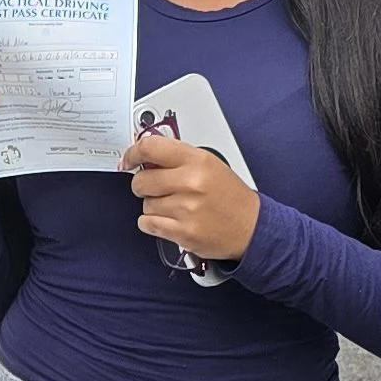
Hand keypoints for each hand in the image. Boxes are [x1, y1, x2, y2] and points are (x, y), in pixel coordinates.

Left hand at [121, 129, 259, 262]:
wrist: (252, 228)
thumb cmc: (230, 197)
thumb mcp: (209, 165)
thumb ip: (177, 158)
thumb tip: (145, 155)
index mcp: (198, 160)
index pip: (151, 148)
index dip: (132, 153)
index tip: (128, 160)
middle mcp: (191, 182)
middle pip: (141, 180)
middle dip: (143, 185)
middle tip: (156, 188)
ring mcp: (186, 209)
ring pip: (145, 204)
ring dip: (153, 206)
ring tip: (175, 207)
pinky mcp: (183, 232)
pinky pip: (147, 224)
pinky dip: (153, 223)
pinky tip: (169, 220)